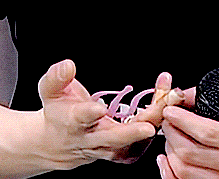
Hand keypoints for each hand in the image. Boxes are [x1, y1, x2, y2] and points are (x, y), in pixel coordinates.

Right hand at [37, 59, 157, 166]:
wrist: (58, 143)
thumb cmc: (58, 111)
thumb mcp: (50, 91)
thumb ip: (57, 77)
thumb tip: (68, 65)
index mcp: (74, 122)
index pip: (81, 118)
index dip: (90, 114)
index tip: (99, 109)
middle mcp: (93, 139)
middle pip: (114, 139)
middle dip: (132, 132)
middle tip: (148, 125)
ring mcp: (109, 149)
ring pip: (134, 142)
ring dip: (153, 121)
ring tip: (169, 98)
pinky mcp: (122, 153)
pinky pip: (142, 145)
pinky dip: (157, 127)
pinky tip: (167, 104)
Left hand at [158, 100, 218, 178]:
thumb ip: (215, 100)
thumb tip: (181, 96)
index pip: (208, 132)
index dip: (183, 121)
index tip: (170, 110)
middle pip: (191, 154)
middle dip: (172, 133)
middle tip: (168, 120)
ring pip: (186, 172)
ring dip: (170, 151)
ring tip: (171, 136)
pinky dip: (172, 172)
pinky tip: (169, 159)